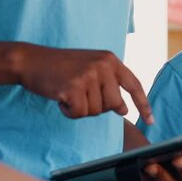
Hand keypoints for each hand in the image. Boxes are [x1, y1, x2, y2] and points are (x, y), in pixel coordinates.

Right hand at [15, 43, 152, 122]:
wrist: (30, 60)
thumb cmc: (62, 68)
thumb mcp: (91, 72)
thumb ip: (109, 88)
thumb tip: (124, 109)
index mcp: (111, 60)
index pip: (134, 85)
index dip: (143, 104)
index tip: (151, 120)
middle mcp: (104, 65)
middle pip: (114, 104)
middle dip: (98, 107)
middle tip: (80, 94)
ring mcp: (89, 75)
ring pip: (96, 111)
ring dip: (81, 108)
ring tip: (69, 92)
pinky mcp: (74, 87)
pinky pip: (79, 113)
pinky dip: (69, 112)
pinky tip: (61, 98)